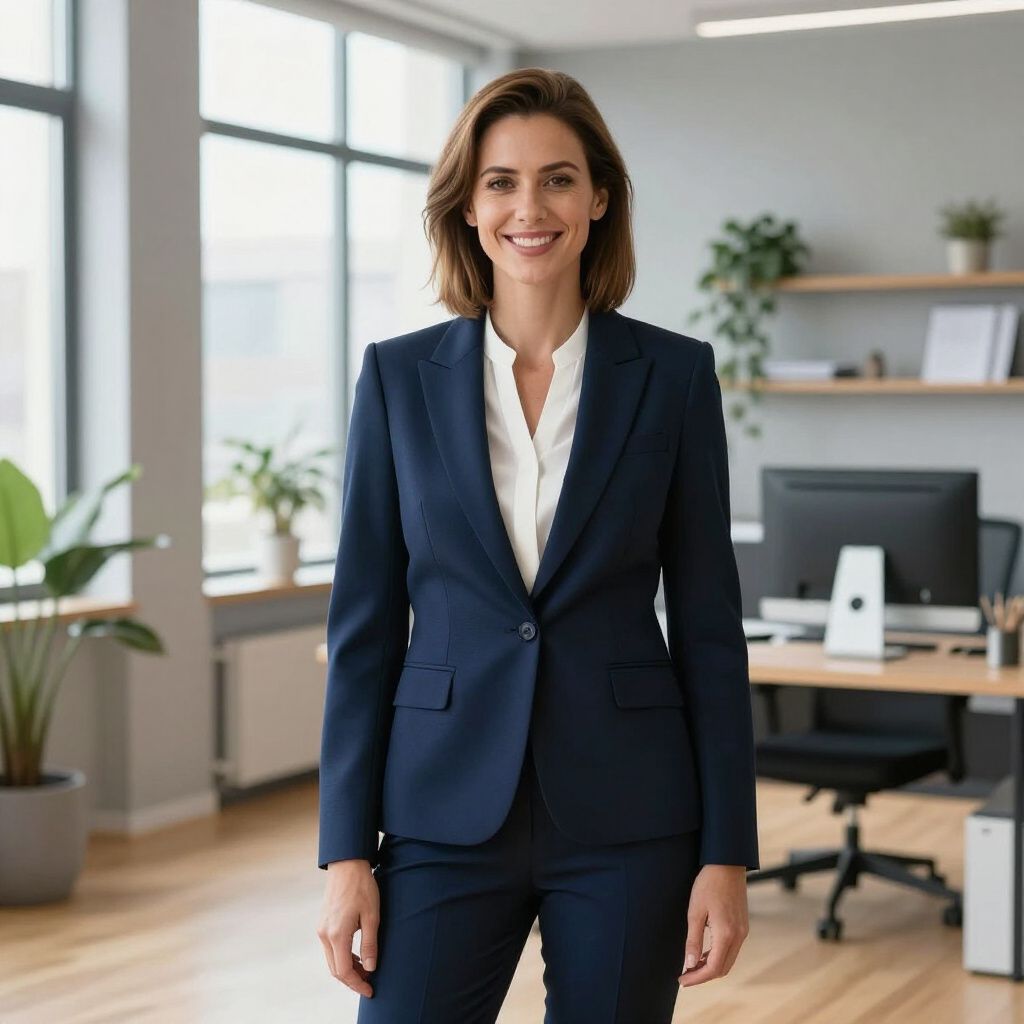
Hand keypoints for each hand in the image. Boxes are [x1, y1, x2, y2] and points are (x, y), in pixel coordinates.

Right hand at [317, 859, 379, 997]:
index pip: (343, 971)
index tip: (370, 990)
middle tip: (370, 982)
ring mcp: (321, 929)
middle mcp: (324, 934)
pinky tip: (356, 955)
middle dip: (352, 979)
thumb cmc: (361, 887)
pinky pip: (331, 948)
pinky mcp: (323, 923)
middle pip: (335, 969)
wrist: (346, 864)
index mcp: (337, 934)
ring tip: (366, 969)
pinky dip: (342, 957)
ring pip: (332, 960)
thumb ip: (370, 944)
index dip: (357, 984)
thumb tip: (370, 968)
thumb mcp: (372, 916)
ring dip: (347, 968)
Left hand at [678, 864, 748, 986]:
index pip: (713, 968)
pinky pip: (732, 949)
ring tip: (692, 966)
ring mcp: (743, 931)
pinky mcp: (742, 926)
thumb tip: (689, 965)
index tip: (682, 981)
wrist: (727, 864)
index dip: (697, 978)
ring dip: (711, 966)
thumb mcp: (695, 912)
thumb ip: (693, 940)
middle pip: (723, 968)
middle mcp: (739, 936)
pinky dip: (718, 956)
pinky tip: (704, 952)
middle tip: (685, 976)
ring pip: (728, 960)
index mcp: (726, 934)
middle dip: (704, 976)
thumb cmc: (708, 884)